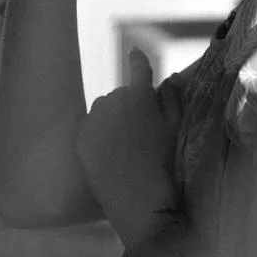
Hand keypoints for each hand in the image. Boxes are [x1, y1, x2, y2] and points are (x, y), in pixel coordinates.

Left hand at [76, 50, 179, 249]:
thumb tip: (170, 77)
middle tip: (143, 131)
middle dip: (131, 104)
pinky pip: (91, 127)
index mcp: (138, 95)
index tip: (135, 53)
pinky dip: (99, 134)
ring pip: (105, 109)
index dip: (138, 61)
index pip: (138, 67)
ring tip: (127, 146)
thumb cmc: (165, 166)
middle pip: (122, 94)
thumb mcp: (176, 129)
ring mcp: (92, 119)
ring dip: (114, 118)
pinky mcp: (80, 138)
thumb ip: (172, 98)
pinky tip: (112, 154)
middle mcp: (111, 100)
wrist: (139, 203)